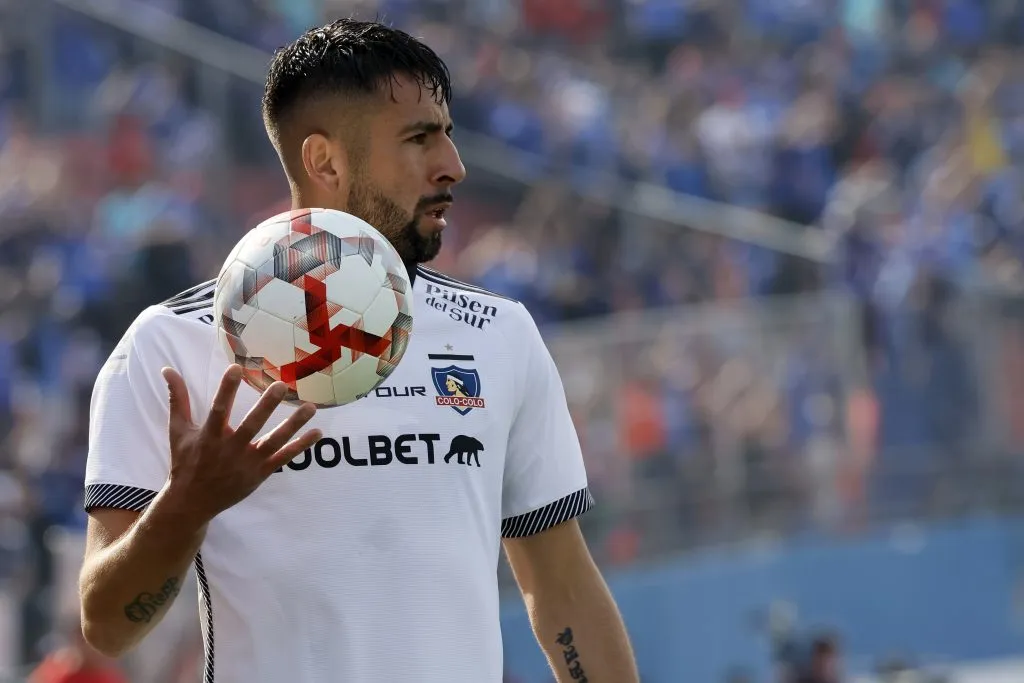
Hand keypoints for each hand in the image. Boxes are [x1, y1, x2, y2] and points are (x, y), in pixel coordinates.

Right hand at [161, 364, 320, 522]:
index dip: (227, 390)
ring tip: (311, 407)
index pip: (219, 409)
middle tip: (282, 386)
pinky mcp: (260, 473)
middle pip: (251, 425)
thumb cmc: (185, 462)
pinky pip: (284, 458)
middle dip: (266, 406)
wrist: (192, 502)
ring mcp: (247, 463)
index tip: (236, 368)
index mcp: (209, 437)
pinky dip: (301, 446)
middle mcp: (230, 450)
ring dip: (293, 424)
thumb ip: (178, 399)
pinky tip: (317, 432)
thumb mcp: (178, 431)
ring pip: (274, 441)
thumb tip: (168, 369)